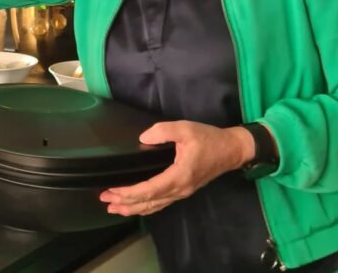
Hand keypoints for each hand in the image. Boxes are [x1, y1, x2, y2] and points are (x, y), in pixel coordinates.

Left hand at [99, 121, 254, 215]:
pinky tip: (137, 207)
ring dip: (134, 208)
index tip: (113, 191)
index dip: (130, 192)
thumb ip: (162, 131)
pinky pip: (162, 203)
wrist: (231, 150)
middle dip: (126, 203)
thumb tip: (143, 139)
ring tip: (115, 208)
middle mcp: (180, 189)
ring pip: (155, 205)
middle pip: (149, 202)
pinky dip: (147, 206)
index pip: (150, 189)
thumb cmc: (208, 138)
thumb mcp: (185, 129)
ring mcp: (182, 192)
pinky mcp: (183, 190)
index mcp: (179, 176)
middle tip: (105, 201)